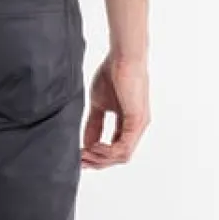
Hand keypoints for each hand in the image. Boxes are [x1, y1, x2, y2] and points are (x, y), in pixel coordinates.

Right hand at [81, 52, 149, 168]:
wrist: (122, 58)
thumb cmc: (112, 74)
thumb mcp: (98, 105)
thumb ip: (93, 124)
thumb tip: (86, 143)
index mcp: (128, 124)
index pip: (114, 149)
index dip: (97, 156)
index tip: (80, 158)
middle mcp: (136, 128)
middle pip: (118, 157)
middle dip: (98, 162)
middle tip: (80, 162)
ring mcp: (139, 126)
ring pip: (121, 156)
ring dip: (101, 159)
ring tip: (84, 154)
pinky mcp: (137, 121)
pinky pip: (123, 147)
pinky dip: (107, 152)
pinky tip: (94, 147)